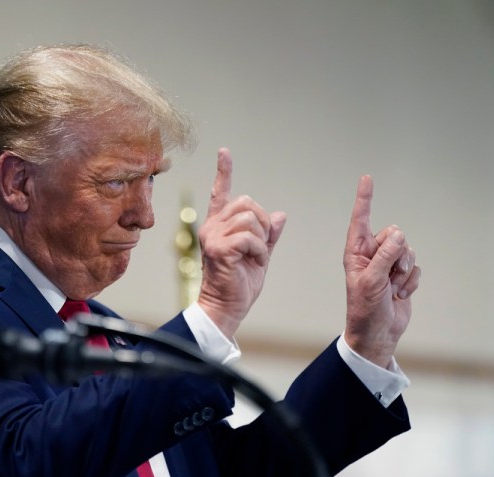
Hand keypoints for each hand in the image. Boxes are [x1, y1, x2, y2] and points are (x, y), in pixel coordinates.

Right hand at [196, 148, 286, 337]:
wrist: (227, 307)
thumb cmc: (239, 284)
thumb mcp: (260, 256)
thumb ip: (269, 235)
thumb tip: (281, 215)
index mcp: (221, 226)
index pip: (221, 193)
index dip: (223, 171)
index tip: (224, 152)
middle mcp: (212, 227)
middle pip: (247, 203)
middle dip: (262, 223)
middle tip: (260, 247)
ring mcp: (213, 236)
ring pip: (250, 219)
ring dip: (262, 240)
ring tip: (254, 257)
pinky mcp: (218, 247)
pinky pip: (250, 237)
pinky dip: (259, 251)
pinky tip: (252, 263)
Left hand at [344, 175, 420, 367]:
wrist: (377, 333)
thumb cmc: (365, 309)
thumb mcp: (371, 281)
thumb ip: (384, 256)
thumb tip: (399, 235)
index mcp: (355, 252)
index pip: (360, 220)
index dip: (365, 199)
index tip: (366, 178)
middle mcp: (371, 254)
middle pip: (395, 234)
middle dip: (398, 254)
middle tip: (390, 275)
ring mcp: (387, 264)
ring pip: (407, 250)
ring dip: (404, 271)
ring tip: (393, 288)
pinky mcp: (401, 275)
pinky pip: (415, 266)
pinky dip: (411, 281)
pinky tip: (400, 294)